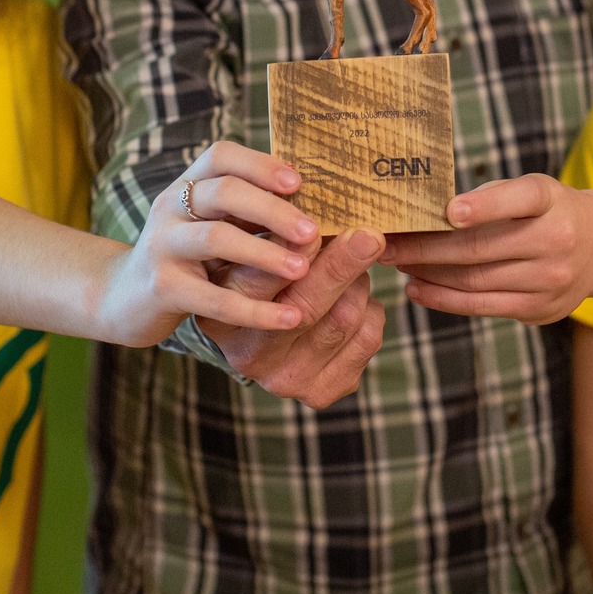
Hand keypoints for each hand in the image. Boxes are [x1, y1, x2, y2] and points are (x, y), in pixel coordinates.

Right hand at [97, 142, 318, 347]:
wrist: (125, 297)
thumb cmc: (187, 256)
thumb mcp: (212, 223)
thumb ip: (249, 208)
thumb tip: (309, 193)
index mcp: (188, 184)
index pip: (220, 156)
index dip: (260, 164)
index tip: (298, 181)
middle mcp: (170, 207)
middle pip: (224, 192)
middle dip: (273, 209)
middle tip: (313, 231)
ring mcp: (162, 245)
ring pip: (216, 238)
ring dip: (265, 253)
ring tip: (302, 269)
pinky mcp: (162, 287)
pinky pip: (213, 297)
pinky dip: (255, 309)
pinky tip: (288, 318)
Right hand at [199, 228, 387, 408]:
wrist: (266, 338)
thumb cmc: (260, 277)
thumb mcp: (249, 254)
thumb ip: (273, 235)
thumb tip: (314, 204)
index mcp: (221, 317)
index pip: (254, 285)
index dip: (287, 255)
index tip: (312, 229)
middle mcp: (250, 356)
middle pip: (305, 307)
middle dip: (341, 265)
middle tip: (367, 234)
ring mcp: (288, 379)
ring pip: (343, 319)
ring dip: (358, 281)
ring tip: (355, 257)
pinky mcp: (324, 390)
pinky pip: (367, 337)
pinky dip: (371, 307)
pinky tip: (357, 295)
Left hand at [381, 174, 592, 323]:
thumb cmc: (549, 211)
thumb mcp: (532, 190)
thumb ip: (489, 198)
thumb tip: (424, 213)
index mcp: (550, 199)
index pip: (518, 198)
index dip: (484, 205)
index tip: (448, 210)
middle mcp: (556, 240)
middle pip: (480, 248)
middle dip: (426, 248)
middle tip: (388, 244)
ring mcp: (550, 279)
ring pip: (476, 280)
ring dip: (429, 274)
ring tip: (397, 265)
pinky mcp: (540, 309)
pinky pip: (483, 306)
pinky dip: (445, 299)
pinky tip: (418, 289)